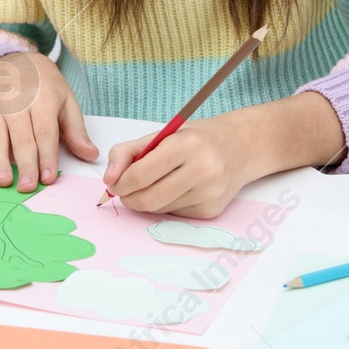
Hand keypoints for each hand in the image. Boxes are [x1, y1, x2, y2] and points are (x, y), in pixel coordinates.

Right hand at [0, 52, 98, 191]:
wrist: (21, 65)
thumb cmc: (47, 89)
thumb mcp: (67, 103)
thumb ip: (77, 131)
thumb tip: (91, 154)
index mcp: (42, 100)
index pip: (45, 132)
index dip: (47, 156)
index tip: (48, 178)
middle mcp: (17, 104)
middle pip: (21, 138)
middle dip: (25, 164)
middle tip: (28, 186)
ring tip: (3, 181)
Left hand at [103, 114, 254, 217]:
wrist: (239, 148)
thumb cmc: (196, 139)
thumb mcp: (162, 134)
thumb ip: (128, 151)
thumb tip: (109, 178)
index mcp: (186, 145)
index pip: (141, 174)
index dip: (120, 182)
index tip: (114, 181)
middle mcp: (202, 169)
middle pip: (147, 198)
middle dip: (128, 197)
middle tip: (124, 190)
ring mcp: (209, 193)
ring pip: (159, 209)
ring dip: (146, 201)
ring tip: (152, 184)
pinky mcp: (211, 210)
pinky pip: (174, 215)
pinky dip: (165, 205)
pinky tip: (175, 190)